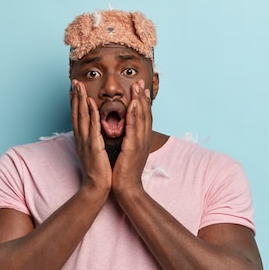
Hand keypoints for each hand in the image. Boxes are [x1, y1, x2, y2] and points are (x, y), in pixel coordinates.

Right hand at [70, 79, 111, 193]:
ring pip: (82, 117)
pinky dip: (91, 114)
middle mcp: (81, 138)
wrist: (97, 187)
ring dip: (80, 100)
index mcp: (82, 139)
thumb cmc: (98, 171)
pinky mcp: (93, 146)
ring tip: (80, 86)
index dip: (75, 102)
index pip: (77, 117)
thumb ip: (92, 141)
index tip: (75, 89)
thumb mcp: (94, 152)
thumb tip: (93, 134)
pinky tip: (91, 103)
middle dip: (76, 97)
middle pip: (76, 114)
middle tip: (75, 81)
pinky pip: (92, 127)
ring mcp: (86, 142)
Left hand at [112, 80, 151, 194]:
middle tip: (140, 82)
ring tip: (137, 87)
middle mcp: (143, 139)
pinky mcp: (133, 148)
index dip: (143, 102)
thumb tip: (127, 132)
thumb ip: (129, 140)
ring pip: (141, 118)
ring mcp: (140, 143)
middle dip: (143, 97)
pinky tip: (133, 105)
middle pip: (145, 114)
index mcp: (141, 140)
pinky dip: (134, 116)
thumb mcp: (128, 152)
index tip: (141, 88)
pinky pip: (134, 129)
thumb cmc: (124, 171)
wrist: (126, 188)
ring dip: (139, 101)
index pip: (143, 117)